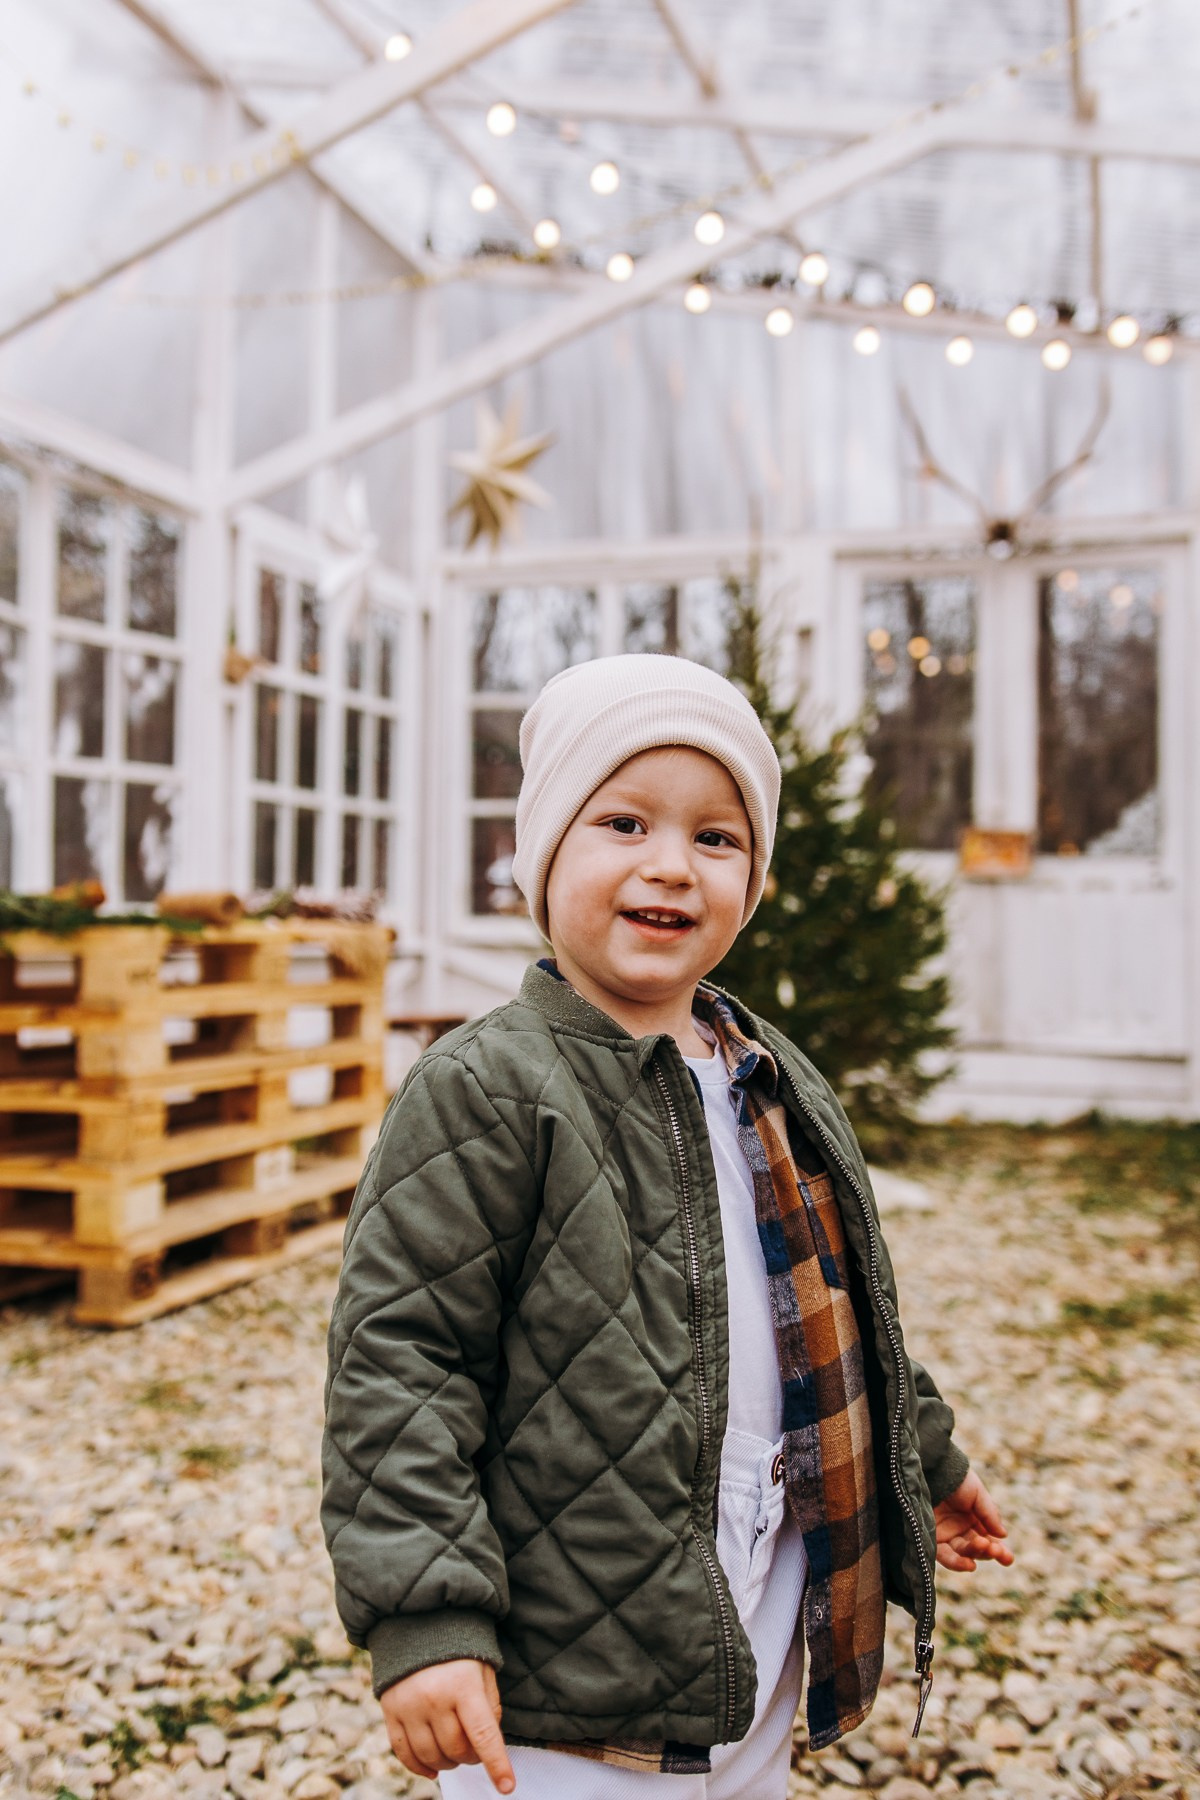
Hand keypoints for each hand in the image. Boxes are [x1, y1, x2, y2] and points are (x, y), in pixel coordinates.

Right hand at [379, 1658, 514, 1793]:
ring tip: (455, 1753)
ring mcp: (409, 1705)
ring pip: (431, 1756)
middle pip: (456, 1749)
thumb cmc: (459, 1647)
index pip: (483, 1735)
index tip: (507, 1787)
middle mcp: (434, 1697)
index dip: (496, 1764)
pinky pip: (404, 1753)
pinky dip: (419, 1767)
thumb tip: (487, 1746)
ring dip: (447, 1763)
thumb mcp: (483, 1670)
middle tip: (476, 1750)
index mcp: (463, 1685)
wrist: (417, 1622)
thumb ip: (489, 1707)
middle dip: (472, 1757)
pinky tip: (432, 1769)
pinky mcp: (390, 1710)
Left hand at [934, 1470, 1013, 1572]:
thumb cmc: (956, 1478)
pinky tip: (969, 1565)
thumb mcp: (977, 1493)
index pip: (989, 1541)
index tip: (1008, 1559)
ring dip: (975, 1554)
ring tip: (984, 1548)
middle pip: (977, 1549)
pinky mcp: (931, 1538)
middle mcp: (960, 1529)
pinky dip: (957, 1562)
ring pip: (963, 1553)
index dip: (999, 1551)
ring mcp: (946, 1534)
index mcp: (974, 1519)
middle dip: (989, 1551)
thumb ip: (989, 1514)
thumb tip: (1003, 1535)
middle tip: (996, 1549)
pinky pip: (945, 1555)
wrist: (931, 1468)